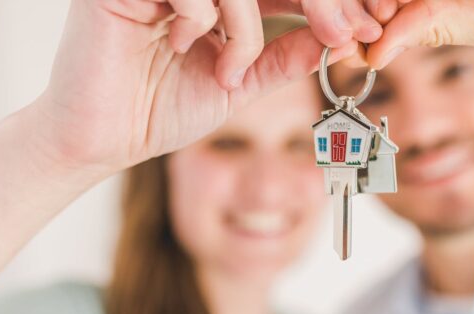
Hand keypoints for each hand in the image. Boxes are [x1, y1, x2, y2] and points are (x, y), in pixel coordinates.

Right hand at [29, 0, 364, 172]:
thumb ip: (283, 58)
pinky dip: (203, 16)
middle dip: (319, 0)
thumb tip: (343, 39)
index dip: (332, 3)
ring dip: (245, 24)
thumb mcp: (239, 84)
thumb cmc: (160, 110)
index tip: (372, 29)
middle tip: (345, 33)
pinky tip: (181, 45)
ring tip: (228, 70)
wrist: (101, 138)